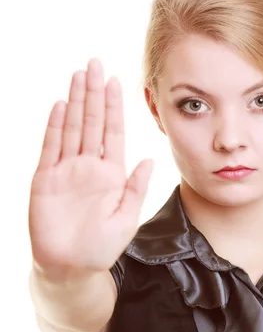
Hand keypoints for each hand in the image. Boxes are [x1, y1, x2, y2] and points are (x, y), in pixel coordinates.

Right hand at [28, 58, 152, 279]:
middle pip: (91, 122)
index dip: (113, 107)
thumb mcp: (126, 218)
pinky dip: (54, 127)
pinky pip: (50, 148)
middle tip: (95, 63)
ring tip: (78, 75)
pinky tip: (58, 106)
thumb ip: (136, 188)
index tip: (116, 82)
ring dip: (74, 102)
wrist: (71, 267)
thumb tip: (149, 159)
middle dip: (93, 93)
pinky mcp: (45, 179)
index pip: (113, 132)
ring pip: (71, 128)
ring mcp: (66, 171)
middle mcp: (89, 167)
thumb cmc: (101, 247)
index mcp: (111, 174)